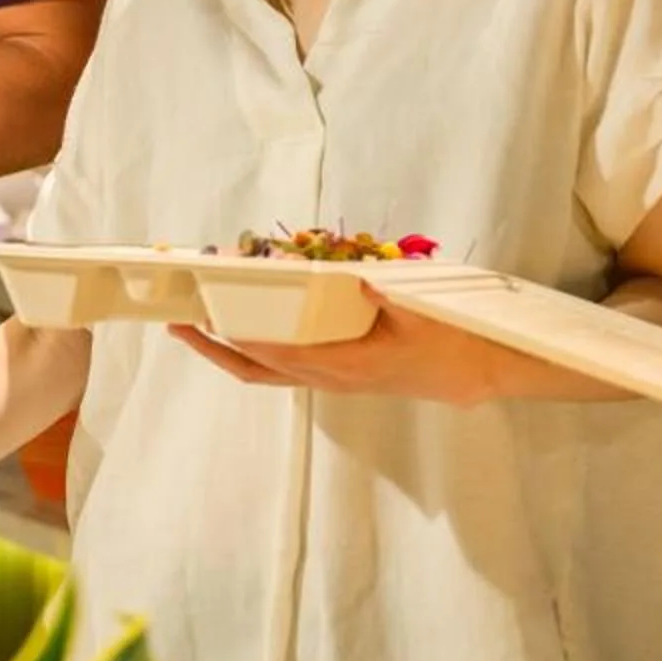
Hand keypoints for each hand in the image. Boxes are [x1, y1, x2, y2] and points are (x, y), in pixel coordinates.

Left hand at [169, 297, 574, 406]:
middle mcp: (332, 376)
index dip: (238, 331)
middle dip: (214, 343)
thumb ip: (388, 294)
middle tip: (177, 318)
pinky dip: (255, 351)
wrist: (484, 369)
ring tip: (193, 326)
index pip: (277, 351)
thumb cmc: (455, 337)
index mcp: (348, 363)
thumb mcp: (423, 310)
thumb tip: (357, 281)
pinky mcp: (339, 375)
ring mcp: (333, 379)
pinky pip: (285, 369)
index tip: (206, 310)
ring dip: (227, 350)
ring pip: (267, 372)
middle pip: (257, 366)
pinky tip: (241, 331)